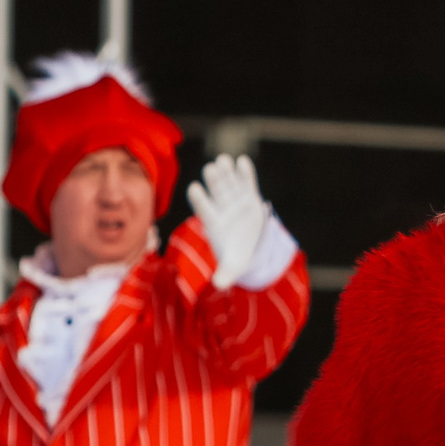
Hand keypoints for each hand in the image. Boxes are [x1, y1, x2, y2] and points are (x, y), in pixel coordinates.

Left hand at [186, 155, 268, 289]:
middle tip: (210, 169)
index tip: (194, 188)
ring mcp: (236, 200)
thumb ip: (225, 274)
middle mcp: (222, 208)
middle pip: (216, 192)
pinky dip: (245, 173)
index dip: (199, 199)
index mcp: (213, 223)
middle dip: (214, 181)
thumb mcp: (232, 267)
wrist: (247, 247)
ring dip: (226, 172)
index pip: (203, 209)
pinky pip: (247, 183)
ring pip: (229, 183)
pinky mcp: (250, 196)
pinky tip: (242, 162)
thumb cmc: (234, 256)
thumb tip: (218, 285)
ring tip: (224, 161)